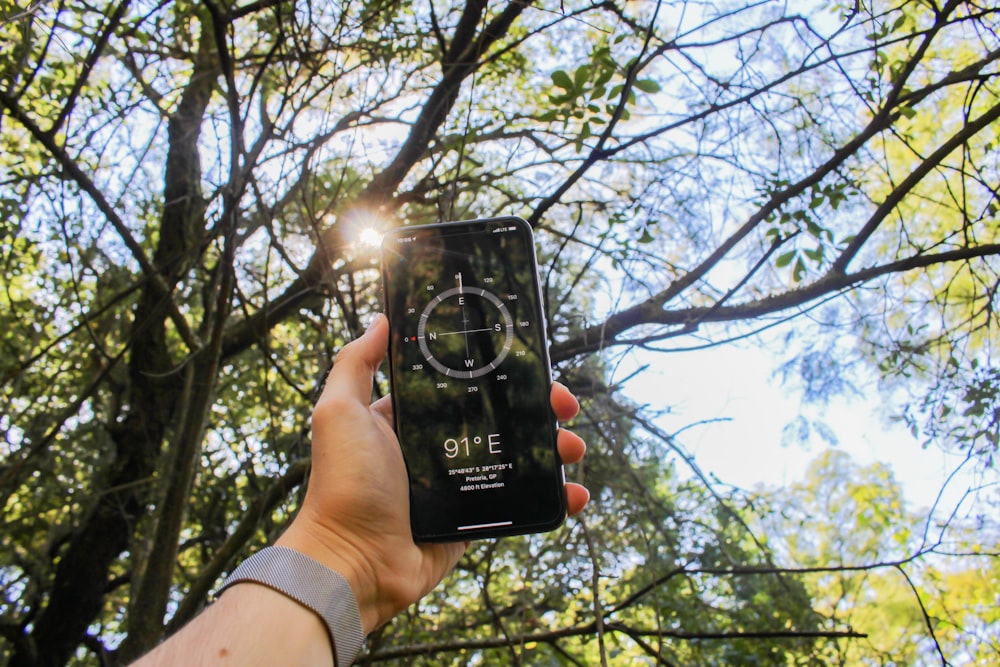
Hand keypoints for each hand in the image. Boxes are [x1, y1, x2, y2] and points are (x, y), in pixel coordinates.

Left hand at [277, 313, 588, 633]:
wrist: (354, 561)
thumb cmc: (343, 485)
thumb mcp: (339, 413)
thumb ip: (356, 364)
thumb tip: (380, 319)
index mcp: (411, 419)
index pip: (465, 385)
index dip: (500, 373)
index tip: (530, 363)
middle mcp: (438, 447)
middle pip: (502, 418)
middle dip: (540, 409)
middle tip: (563, 406)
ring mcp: (460, 484)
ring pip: (519, 458)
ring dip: (553, 449)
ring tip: (572, 448)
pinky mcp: (475, 520)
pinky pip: (520, 504)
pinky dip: (552, 499)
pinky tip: (573, 494)